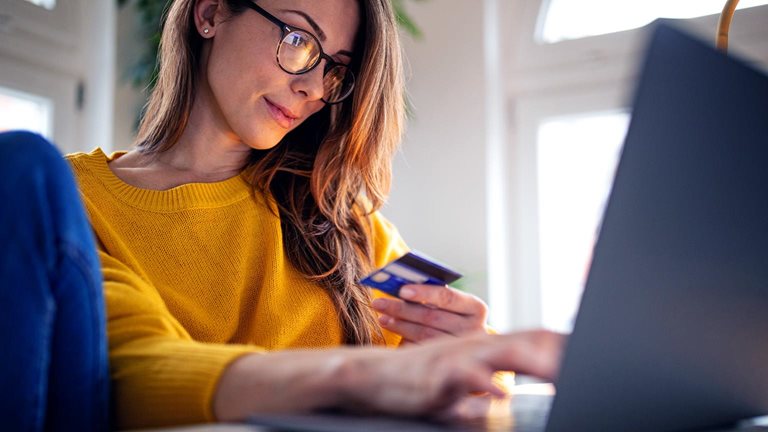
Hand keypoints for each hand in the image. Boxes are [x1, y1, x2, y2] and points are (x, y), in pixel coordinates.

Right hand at [340, 330, 566, 416]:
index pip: (528, 341)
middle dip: (555, 349)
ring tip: (558, 369)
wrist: (373, 377)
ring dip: (530, 360)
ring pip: (500, 352)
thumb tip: (498, 399)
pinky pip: (465, 375)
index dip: (556, 345)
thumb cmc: (414, 383)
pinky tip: (501, 394)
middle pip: (523, 341)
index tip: (587, 352)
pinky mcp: (438, 373)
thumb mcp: (455, 387)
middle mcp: (473, 346)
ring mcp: (456, 356)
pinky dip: (484, 384)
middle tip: (585, 356)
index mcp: (482, 348)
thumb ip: (478, 392)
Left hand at [371, 284, 487, 342]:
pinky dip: (403, 338)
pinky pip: (421, 350)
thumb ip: (433, 293)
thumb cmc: (453, 315)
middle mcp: (474, 330)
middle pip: (432, 317)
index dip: (423, 292)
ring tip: (382, 316)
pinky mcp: (448, 363)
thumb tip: (400, 283)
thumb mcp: (451, 303)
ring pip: (424, 334)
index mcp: (476, 308)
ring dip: (400, 324)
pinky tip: (391, 329)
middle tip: (379, 302)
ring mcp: (462, 350)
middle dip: (402, 308)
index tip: (401, 290)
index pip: (448, 297)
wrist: (470, 348)